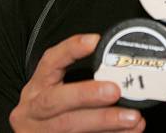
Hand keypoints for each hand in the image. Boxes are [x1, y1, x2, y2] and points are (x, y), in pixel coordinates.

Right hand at [10, 34, 144, 131]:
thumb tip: (116, 66)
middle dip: (86, 94)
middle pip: (55, 101)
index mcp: (35, 87)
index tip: (94, 41)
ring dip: (105, 121)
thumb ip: (79, 77)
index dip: (70, 50)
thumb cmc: (53, 110)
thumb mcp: (56, 89)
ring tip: (133, 117)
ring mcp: (40, 132)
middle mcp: (32, 110)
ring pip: (70, 126)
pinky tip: (129, 132)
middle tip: (115, 90)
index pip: (49, 62)